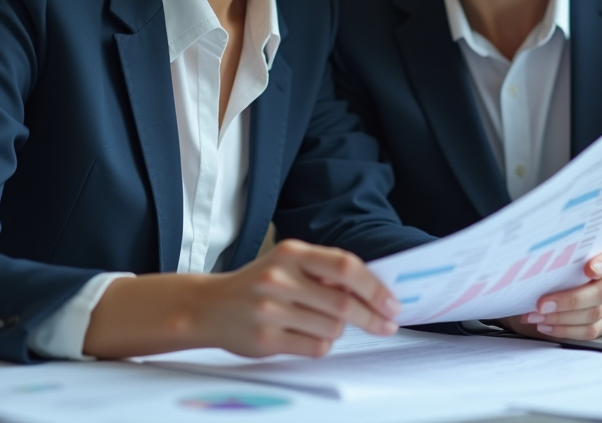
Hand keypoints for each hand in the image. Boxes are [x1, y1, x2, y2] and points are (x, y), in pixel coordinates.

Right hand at [84, 239, 398, 358]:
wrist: (209, 305)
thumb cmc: (259, 283)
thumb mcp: (289, 263)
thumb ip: (325, 271)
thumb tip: (373, 288)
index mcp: (291, 252)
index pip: (345, 267)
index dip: (374, 287)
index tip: (392, 303)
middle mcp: (279, 278)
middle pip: (343, 304)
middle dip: (372, 317)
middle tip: (386, 324)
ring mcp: (270, 310)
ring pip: (332, 329)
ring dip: (340, 330)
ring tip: (323, 323)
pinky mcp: (264, 339)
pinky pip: (314, 348)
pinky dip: (322, 344)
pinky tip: (308, 335)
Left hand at [497, 237, 601, 339]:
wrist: (575, 268)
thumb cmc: (572, 254)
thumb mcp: (570, 245)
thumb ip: (563, 250)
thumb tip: (535, 260)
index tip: (589, 269)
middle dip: (569, 300)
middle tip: (542, 303)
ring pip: (593, 314)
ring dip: (561, 318)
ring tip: (537, 316)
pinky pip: (590, 331)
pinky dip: (565, 330)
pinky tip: (546, 325)